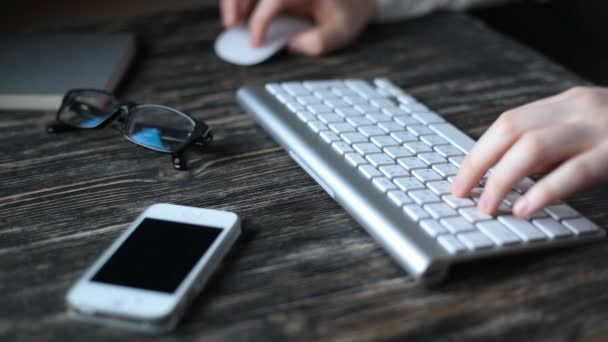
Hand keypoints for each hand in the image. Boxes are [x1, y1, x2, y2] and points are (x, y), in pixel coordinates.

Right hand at [220, 0, 375, 55]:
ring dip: (236, 0)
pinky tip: (240, 13)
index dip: (259, 21)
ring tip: (231, 21)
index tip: (255, 42)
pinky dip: (244, 0)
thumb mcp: (343, 29)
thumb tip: (292, 46)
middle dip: (235, 2)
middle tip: (230, 25)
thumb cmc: (350, 8)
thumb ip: (320, 41)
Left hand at [451, 86, 607, 217]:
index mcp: (566, 105)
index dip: (479, 152)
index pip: (508, 123)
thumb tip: (505, 176)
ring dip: (502, 179)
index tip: (460, 179)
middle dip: (478, 163)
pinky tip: (524, 208)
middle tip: (460, 192)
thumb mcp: (587, 132)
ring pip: (534, 146)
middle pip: (511, 129)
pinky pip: (575, 171)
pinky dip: (544, 191)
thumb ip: (551, 148)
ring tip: (487, 205)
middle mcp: (578, 109)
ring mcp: (598, 129)